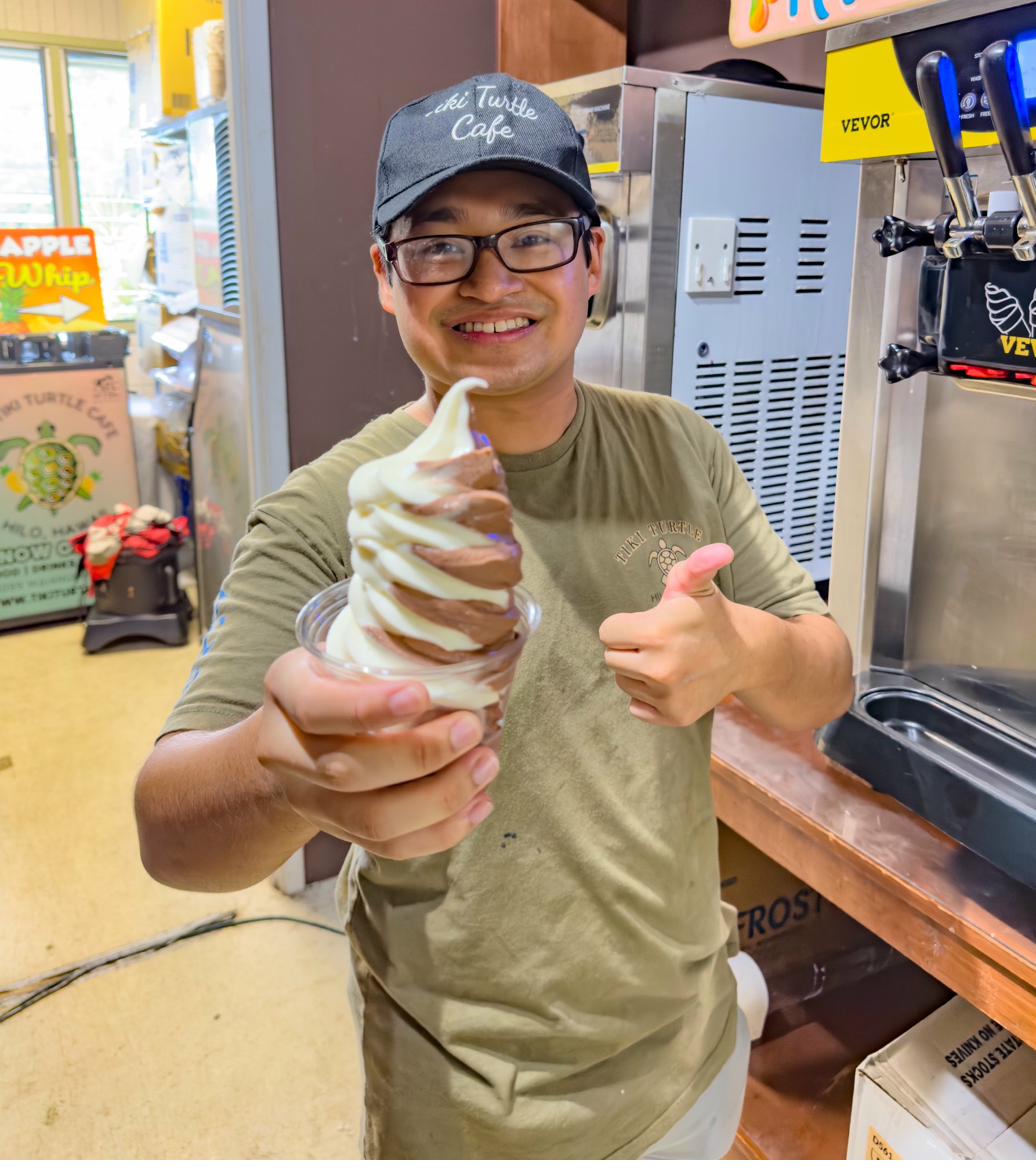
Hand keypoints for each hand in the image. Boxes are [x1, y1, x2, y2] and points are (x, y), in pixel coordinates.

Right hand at [256, 647, 498, 858]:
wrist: (291, 737)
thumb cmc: (337, 679)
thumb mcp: (342, 651)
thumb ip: (383, 653)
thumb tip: (461, 654)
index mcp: (287, 692)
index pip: (317, 708)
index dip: (368, 708)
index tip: (422, 694)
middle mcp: (287, 753)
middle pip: (347, 771)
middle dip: (420, 755)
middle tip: (471, 729)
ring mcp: (310, 801)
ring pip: (372, 819)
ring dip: (440, 798)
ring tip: (486, 765)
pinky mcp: (339, 832)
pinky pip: (389, 848)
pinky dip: (441, 832)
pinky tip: (479, 804)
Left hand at [598, 543, 760, 726]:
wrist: (746, 654)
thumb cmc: (710, 614)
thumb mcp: (697, 584)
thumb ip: (696, 564)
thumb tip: (722, 549)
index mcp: (656, 632)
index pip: (607, 632)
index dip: (624, 625)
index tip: (647, 623)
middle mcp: (659, 669)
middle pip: (611, 658)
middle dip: (629, 648)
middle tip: (659, 642)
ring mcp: (667, 696)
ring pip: (623, 682)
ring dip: (637, 672)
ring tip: (667, 660)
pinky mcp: (674, 716)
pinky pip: (636, 707)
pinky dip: (648, 697)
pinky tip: (671, 683)